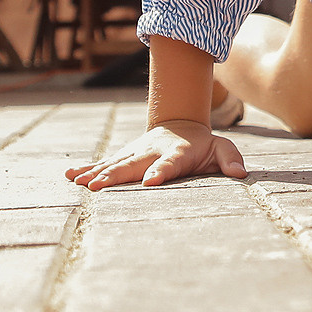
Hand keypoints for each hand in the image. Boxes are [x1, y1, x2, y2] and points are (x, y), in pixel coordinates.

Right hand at [65, 121, 247, 189]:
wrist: (180, 124)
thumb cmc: (202, 144)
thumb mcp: (221, 148)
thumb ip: (230, 159)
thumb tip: (241, 173)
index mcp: (176, 153)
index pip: (168, 164)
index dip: (160, 171)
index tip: (150, 182)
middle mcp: (151, 152)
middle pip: (132, 164)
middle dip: (115, 175)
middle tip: (98, 187)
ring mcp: (136, 153)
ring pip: (115, 163)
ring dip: (97, 173)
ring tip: (80, 184)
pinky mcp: (125, 155)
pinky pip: (104, 163)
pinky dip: (87, 168)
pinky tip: (70, 176)